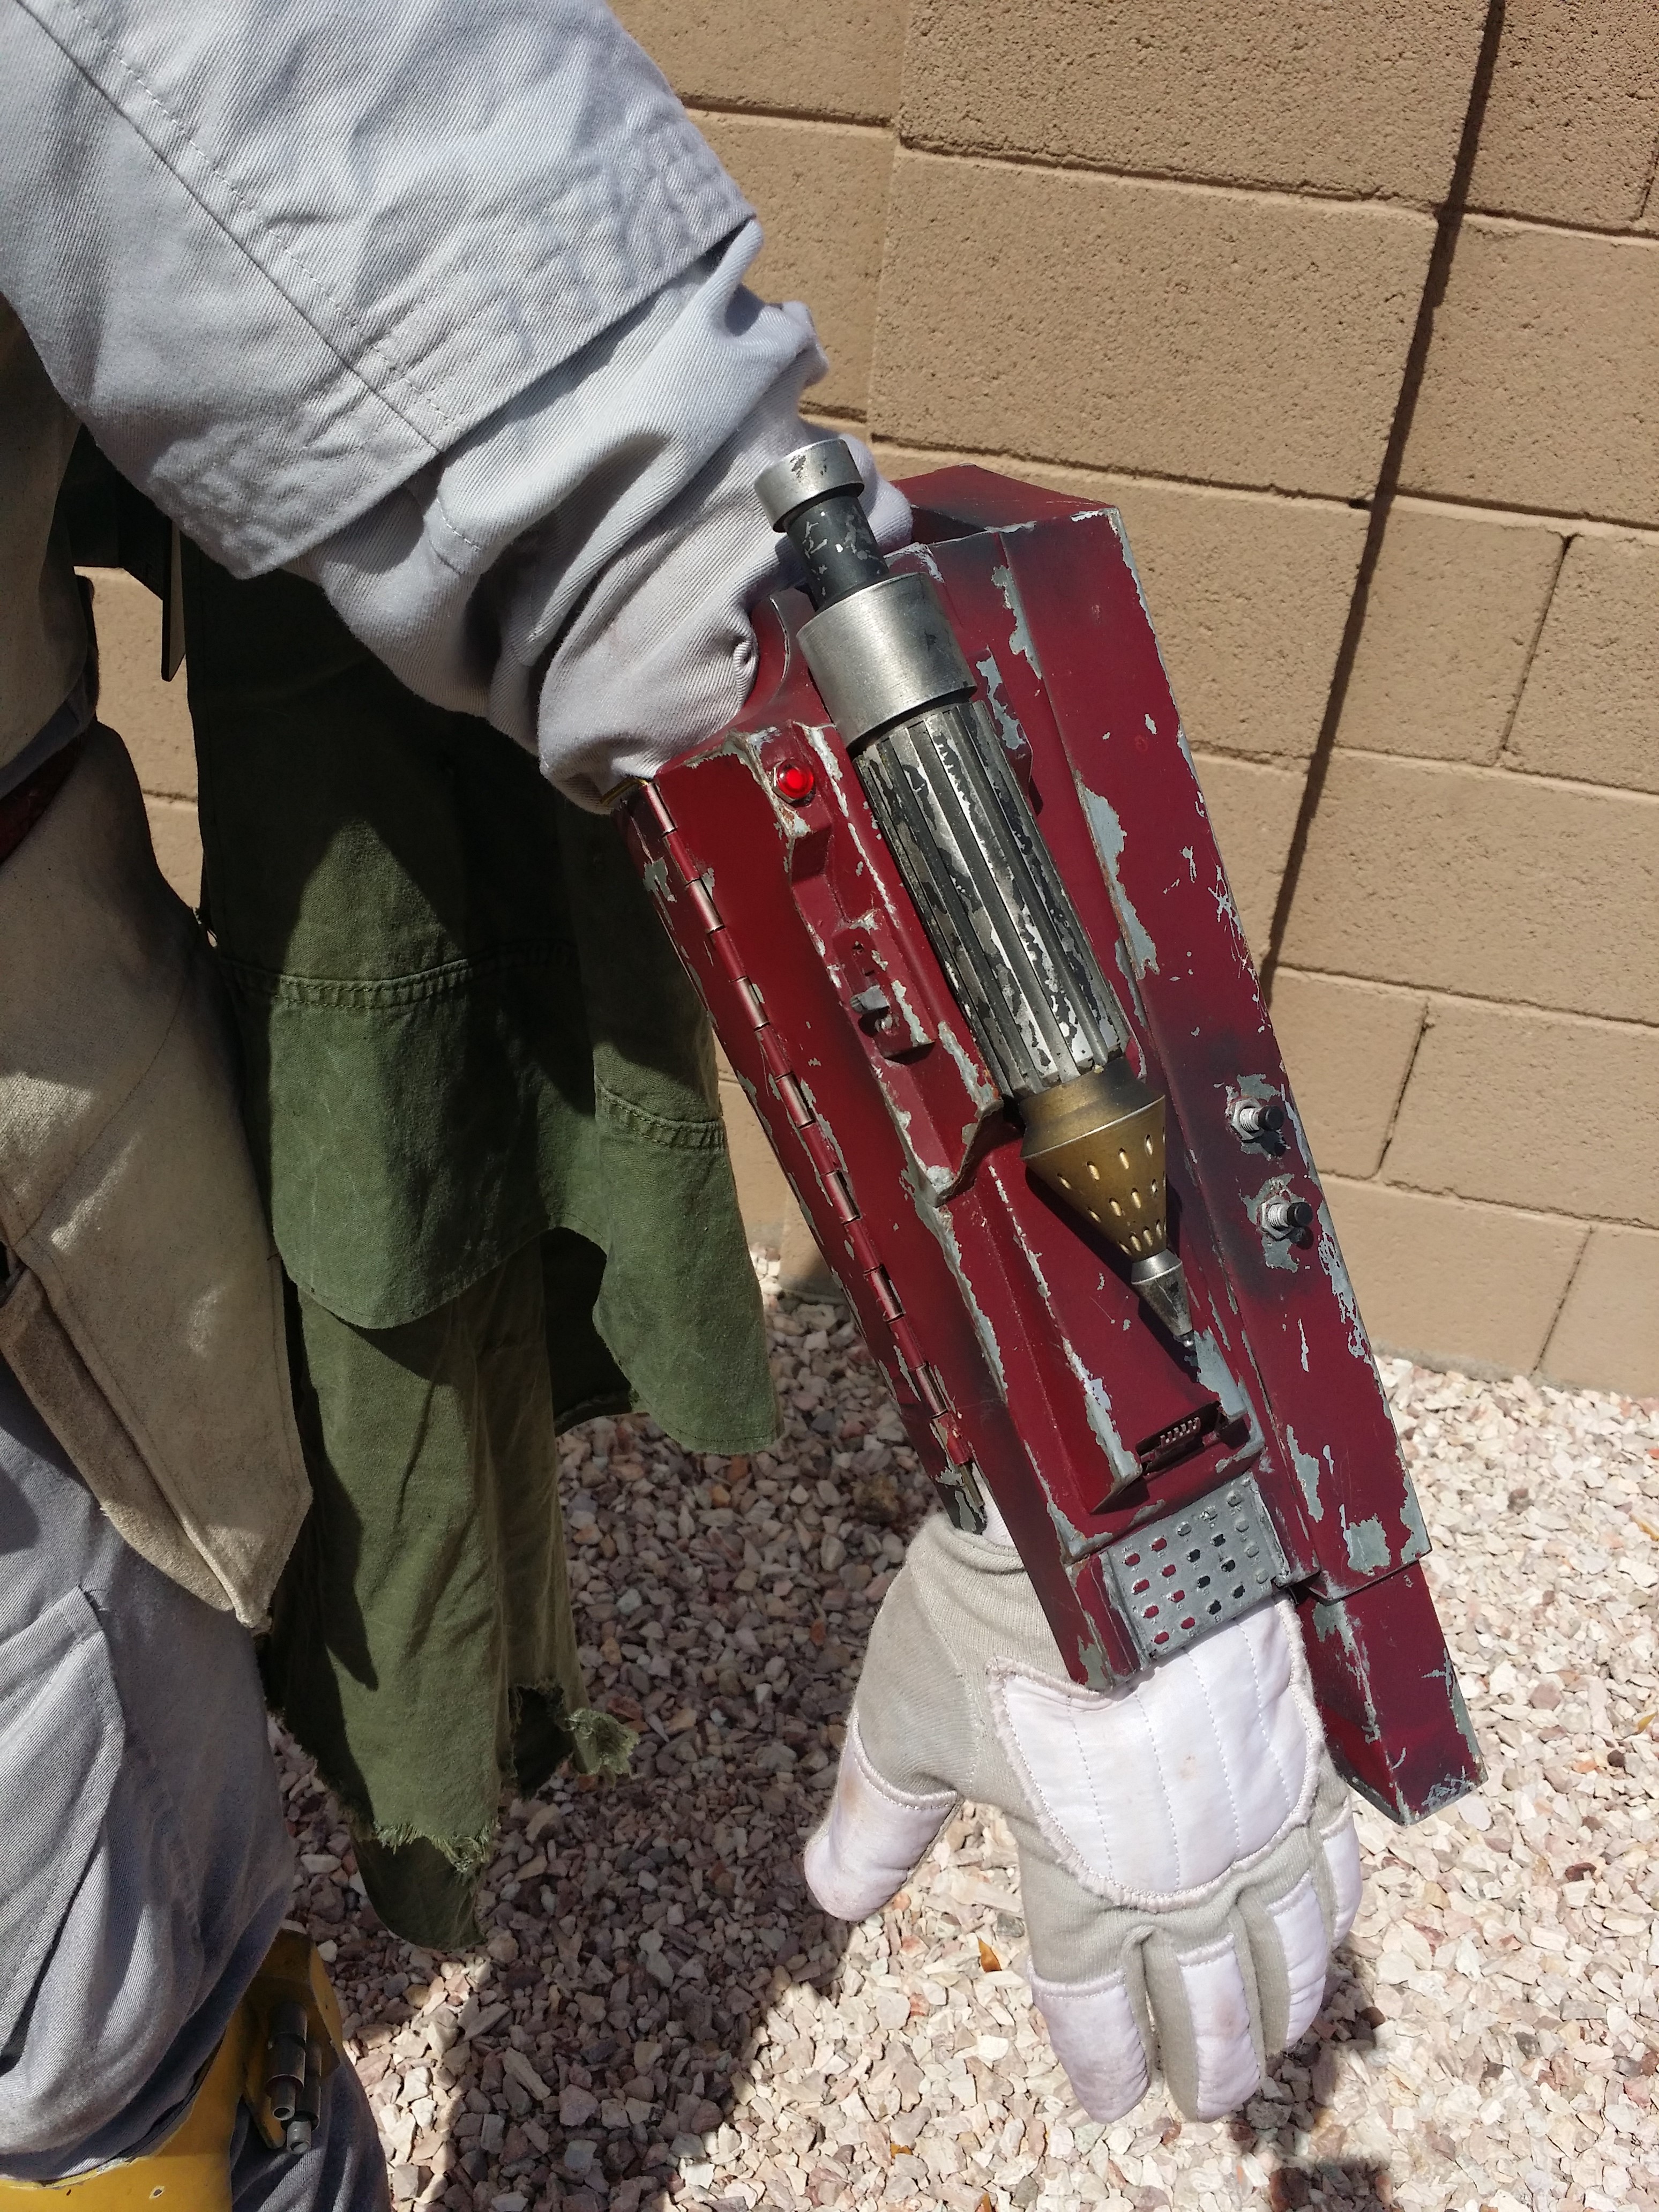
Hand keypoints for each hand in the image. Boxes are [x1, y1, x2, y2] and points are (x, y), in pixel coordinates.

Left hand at [804, 1513, 1360, 2120]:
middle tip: (1208, 2099)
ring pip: (1290, 1941)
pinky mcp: (1301, 1742)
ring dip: (1284, 2001)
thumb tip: (830, 1896)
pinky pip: (1336, 1853)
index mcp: (1083, 1880)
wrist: (1101, 1514)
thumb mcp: (904, 1721)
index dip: (1107, 2061)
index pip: (1102, 2009)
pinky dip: (1335, 1905)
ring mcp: (1255, 1808)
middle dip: (1211, 2058)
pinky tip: (1329, 1918)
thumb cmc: (989, 1617)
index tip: (1112, 2099)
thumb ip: (876, 1820)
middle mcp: (1183, 1866)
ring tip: (1277, 2038)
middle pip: (1212, 1998)